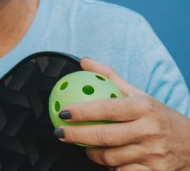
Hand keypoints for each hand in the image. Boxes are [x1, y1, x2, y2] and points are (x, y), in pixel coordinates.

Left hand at [54, 57, 189, 169]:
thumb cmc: (161, 117)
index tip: (64, 112)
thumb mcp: (140, 95)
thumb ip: (111, 77)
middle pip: (104, 136)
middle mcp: (149, 130)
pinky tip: (106, 160)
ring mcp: (153, 154)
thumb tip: (84, 61)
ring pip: (110, 157)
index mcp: (144, 108)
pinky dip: (110, 167)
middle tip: (60, 132)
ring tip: (84, 146)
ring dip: (92, 153)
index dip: (82, 111)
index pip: (106, 109)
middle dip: (76, 135)